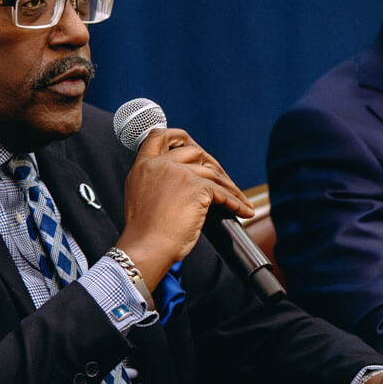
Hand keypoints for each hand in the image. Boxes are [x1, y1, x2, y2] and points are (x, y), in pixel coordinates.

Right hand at [116, 128, 252, 284]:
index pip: (159, 136)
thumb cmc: (145, 232)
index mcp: (143, 166)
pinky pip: (223, 192)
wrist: (147, 247)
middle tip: (222, 180)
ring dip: (229, 187)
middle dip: (211, 163)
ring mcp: (179, 173)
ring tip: (238, 201)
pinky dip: (236, 202)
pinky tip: (242, 211)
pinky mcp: (196, 187)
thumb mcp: (140, 197)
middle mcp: (160, 164)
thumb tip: (178, 182)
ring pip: (213, 173)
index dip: (178, 138)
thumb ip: (155, 181)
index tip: (192, 147)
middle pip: (193, 151)